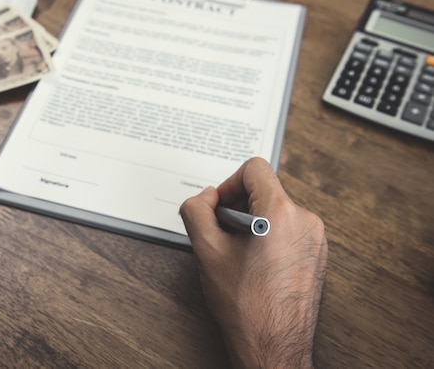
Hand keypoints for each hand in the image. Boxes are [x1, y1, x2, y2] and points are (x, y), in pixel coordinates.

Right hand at [180, 157, 326, 368]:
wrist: (274, 346)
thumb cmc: (247, 306)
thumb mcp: (207, 251)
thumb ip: (197, 211)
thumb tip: (205, 197)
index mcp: (281, 213)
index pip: (254, 169)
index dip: (228, 183)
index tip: (219, 207)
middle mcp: (306, 221)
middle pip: (265, 191)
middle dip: (238, 207)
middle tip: (222, 235)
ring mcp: (316, 239)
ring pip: (276, 211)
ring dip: (252, 223)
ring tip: (238, 254)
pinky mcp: (318, 254)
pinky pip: (289, 230)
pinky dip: (268, 237)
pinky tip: (254, 264)